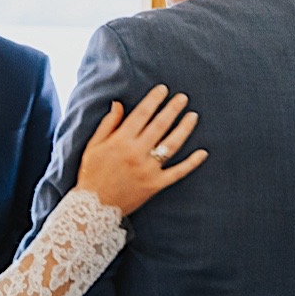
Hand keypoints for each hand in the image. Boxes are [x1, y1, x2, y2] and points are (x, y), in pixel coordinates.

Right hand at [76, 85, 206, 214]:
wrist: (94, 206)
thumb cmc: (92, 173)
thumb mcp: (93, 146)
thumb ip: (108, 124)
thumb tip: (119, 104)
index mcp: (120, 141)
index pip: (142, 114)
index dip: (154, 99)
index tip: (163, 89)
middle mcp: (136, 153)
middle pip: (160, 125)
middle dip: (173, 109)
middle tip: (183, 98)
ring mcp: (148, 169)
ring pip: (171, 145)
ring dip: (184, 129)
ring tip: (193, 116)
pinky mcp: (155, 184)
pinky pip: (177, 172)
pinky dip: (192, 163)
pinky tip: (203, 152)